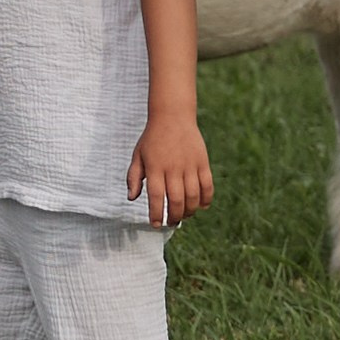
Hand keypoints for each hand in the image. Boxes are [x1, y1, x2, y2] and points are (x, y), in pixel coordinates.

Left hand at [129, 113, 213, 227]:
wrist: (172, 116)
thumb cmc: (152, 138)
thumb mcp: (138, 155)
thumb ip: (133, 177)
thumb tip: (131, 198)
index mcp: (155, 167)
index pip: (156, 196)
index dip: (156, 214)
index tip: (155, 224)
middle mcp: (173, 167)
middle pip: (176, 200)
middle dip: (173, 216)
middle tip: (171, 223)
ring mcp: (189, 165)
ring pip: (193, 196)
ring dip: (189, 210)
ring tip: (184, 215)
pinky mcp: (202, 162)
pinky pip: (207, 185)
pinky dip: (206, 199)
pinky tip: (201, 206)